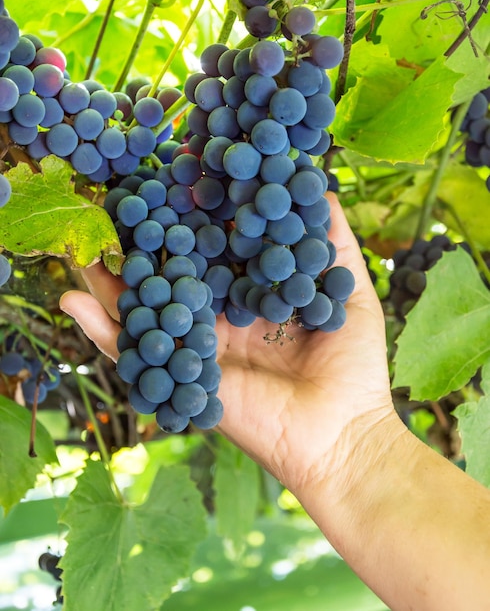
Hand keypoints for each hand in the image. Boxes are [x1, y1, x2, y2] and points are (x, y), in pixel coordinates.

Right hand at [59, 193, 395, 494]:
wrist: (341, 433)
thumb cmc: (352, 365)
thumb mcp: (351, 292)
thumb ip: (335, 243)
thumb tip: (321, 189)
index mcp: (254, 296)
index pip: (218, 250)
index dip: (199, 218)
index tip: (179, 180)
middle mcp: (220, 317)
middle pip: (176, 274)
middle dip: (149, 242)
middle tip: (119, 203)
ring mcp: (198, 346)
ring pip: (147, 308)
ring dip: (112, 279)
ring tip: (83, 242)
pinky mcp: (183, 375)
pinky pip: (135, 354)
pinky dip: (101, 329)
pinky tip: (72, 299)